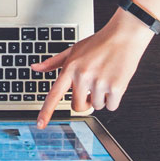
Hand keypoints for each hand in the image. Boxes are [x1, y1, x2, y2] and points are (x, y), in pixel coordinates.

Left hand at [33, 9, 154, 128]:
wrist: (124, 35)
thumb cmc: (99, 43)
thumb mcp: (73, 50)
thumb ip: (53, 62)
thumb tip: (35, 68)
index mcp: (70, 68)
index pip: (55, 94)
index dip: (46, 111)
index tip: (40, 124)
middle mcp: (83, 76)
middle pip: (78, 106)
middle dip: (85, 101)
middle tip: (91, 88)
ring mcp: (99, 82)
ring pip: (96, 106)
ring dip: (101, 98)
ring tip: (105, 78)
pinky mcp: (116, 87)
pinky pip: (111, 106)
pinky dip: (114, 99)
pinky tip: (114, 82)